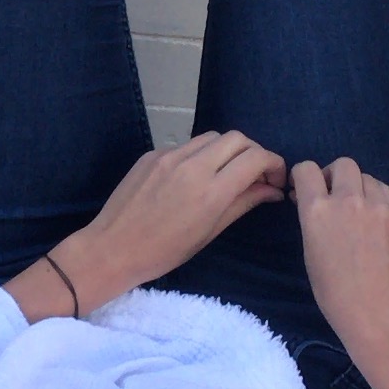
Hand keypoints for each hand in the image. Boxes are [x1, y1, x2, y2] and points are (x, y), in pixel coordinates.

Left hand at [56, 131, 286, 310]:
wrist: (112, 248)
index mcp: (211, 191)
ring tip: (226, 174)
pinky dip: (200, 155)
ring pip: (211, 137)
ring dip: (227, 150)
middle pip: (237, 138)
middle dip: (253, 152)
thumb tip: (272, 189)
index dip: (274, 164)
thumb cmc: (164, 252)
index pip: (255, 157)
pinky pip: (186, 145)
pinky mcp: (152, 154)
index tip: (275, 179)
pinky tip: (194, 177)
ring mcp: (169, 155)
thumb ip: (242, 203)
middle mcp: (192, 165)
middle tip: (255, 174)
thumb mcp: (209, 232)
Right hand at [291, 157, 388, 388]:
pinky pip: (385, 191)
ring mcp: (378, 206)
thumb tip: (312, 202)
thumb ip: (313, 221)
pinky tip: (374, 217)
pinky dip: (376, 196)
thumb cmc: (335, 294)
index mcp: (317, 211)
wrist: (378, 314)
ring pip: (366, 176)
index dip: (303, 177)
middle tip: (333, 198)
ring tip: (357, 210)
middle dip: (333, 176)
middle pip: (342, 165)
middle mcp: (348, 200)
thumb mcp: (310, 254)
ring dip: (357, 186)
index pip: (306, 170)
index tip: (305, 191)